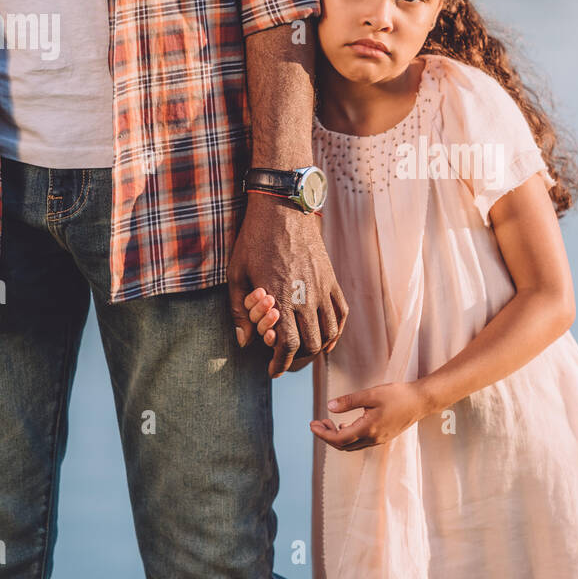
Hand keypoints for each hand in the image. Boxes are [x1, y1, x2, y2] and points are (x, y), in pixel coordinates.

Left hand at [228, 194, 347, 377]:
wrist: (282, 208)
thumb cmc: (253, 240)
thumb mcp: (236, 275)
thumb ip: (239, 312)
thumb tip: (244, 341)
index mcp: (279, 299)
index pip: (288, 345)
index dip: (281, 363)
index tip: (273, 370)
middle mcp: (305, 297)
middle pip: (311, 344)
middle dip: (298, 360)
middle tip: (286, 361)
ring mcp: (322, 288)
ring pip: (329, 332)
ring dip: (319, 349)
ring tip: (305, 353)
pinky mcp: (331, 279)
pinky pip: (341, 313)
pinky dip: (337, 331)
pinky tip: (328, 338)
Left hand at [310, 382, 429, 451]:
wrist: (421, 401)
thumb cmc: (398, 395)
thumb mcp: (371, 394)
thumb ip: (349, 401)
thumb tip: (329, 407)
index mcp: (368, 429)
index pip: (338, 439)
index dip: (322, 434)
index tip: (312, 424)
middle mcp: (372, 439)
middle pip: (342, 446)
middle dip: (327, 436)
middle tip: (316, 423)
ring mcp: (378, 440)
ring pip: (351, 446)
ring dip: (337, 437)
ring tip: (328, 423)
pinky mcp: (382, 437)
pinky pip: (360, 442)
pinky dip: (348, 437)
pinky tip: (345, 425)